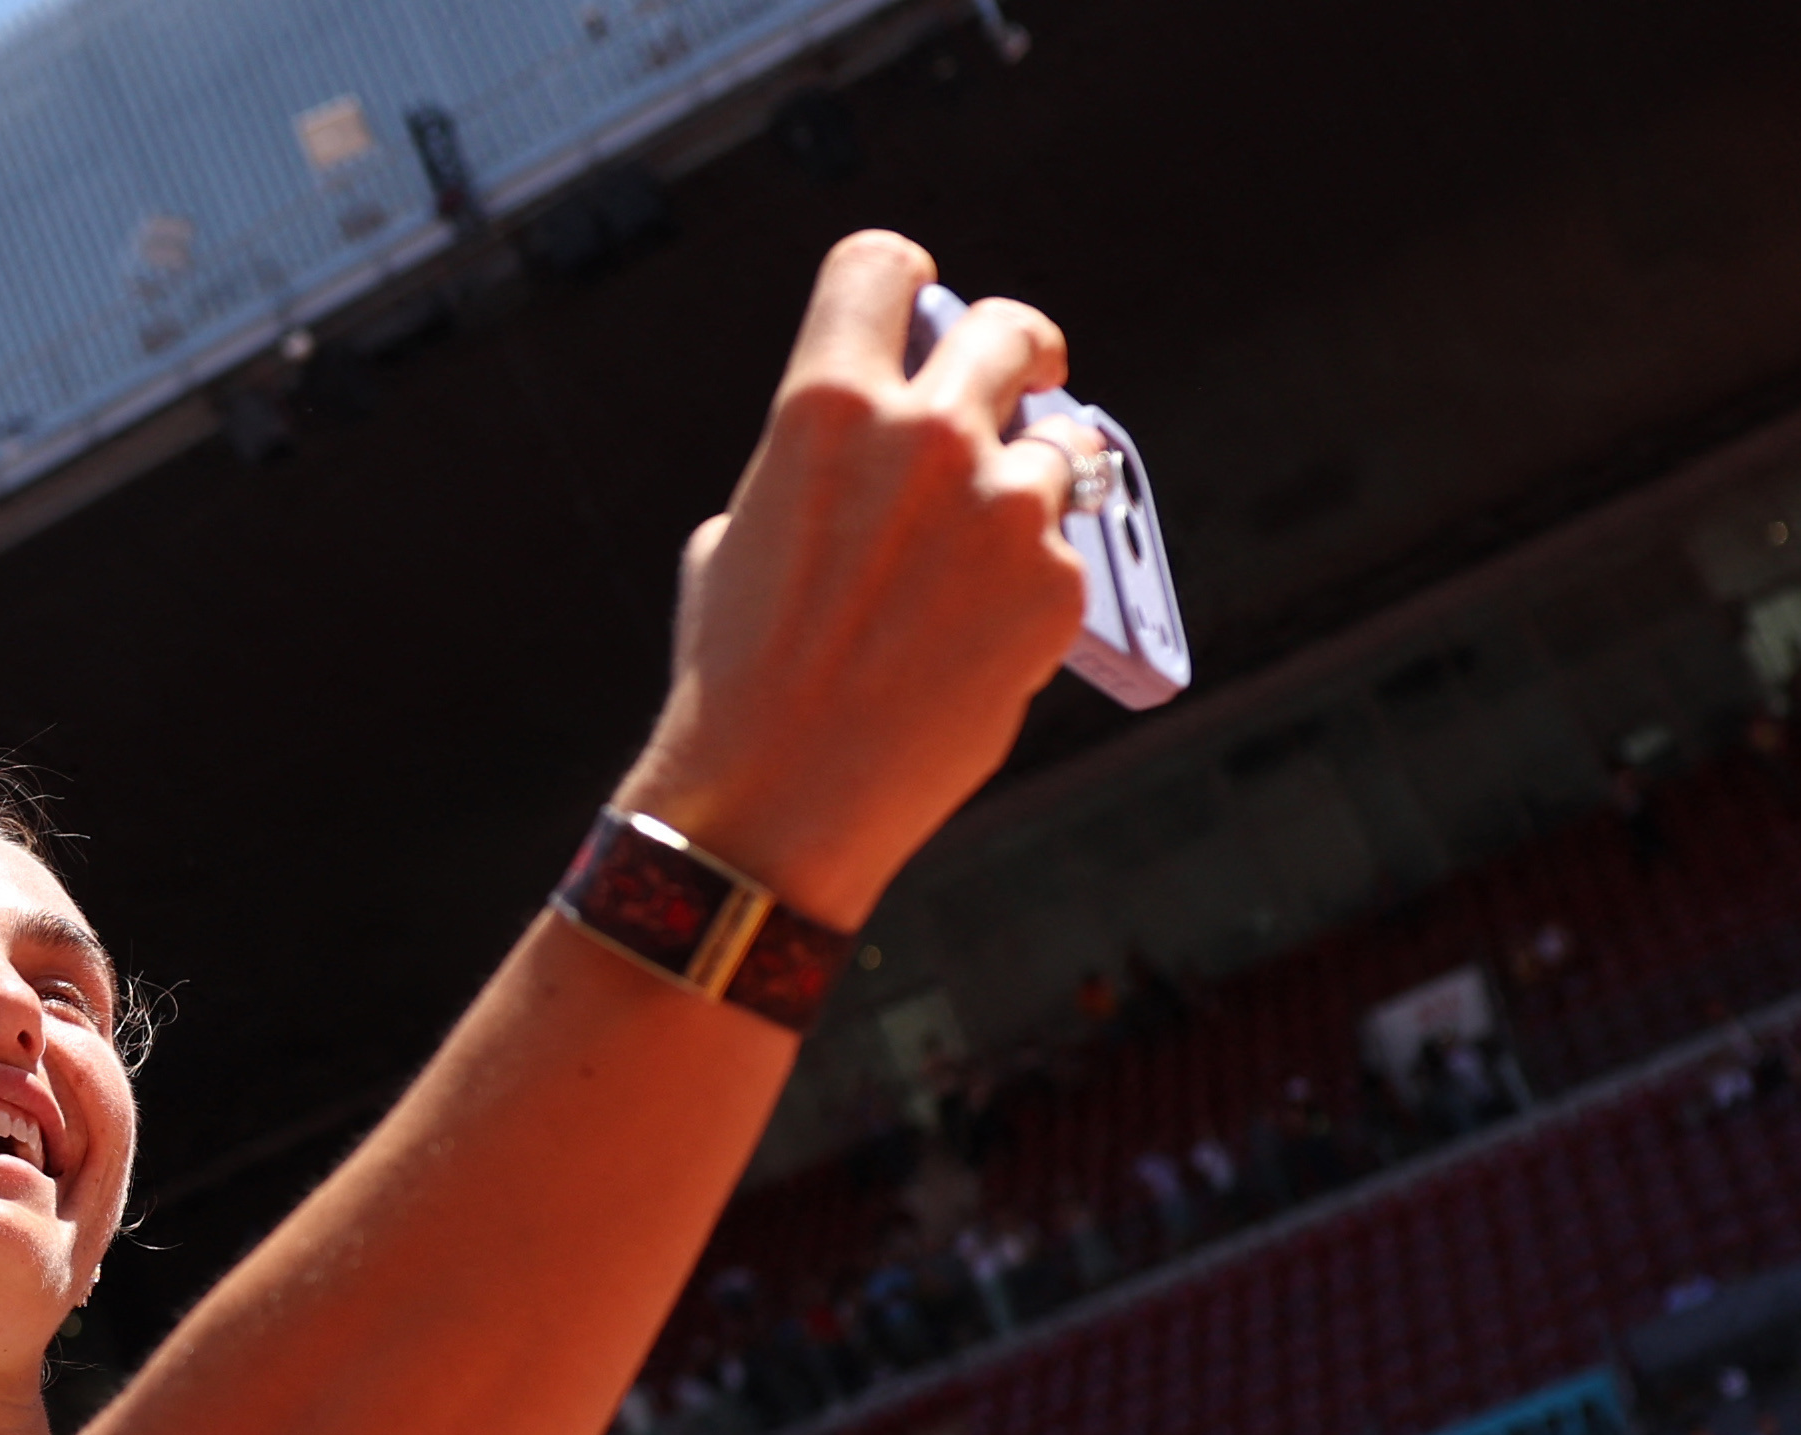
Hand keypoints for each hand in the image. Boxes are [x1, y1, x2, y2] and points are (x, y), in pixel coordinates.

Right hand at [613, 230, 1093, 928]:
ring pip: (1058, 451)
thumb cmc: (738, 678)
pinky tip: (978, 646)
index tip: (932, 304)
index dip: (909, 279)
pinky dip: (1035, 591)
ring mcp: (1001, 509)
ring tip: (988, 556)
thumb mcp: (738, 537)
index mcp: (825, 404)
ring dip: (1035, 486)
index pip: (881, 266)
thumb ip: (819, 469)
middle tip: (1033, 377)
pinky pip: (1062, 559)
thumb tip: (880, 448)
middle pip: (1008, 332)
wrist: (775, 803)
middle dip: (1023, 351)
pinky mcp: (1055, 588)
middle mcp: (924, 434)